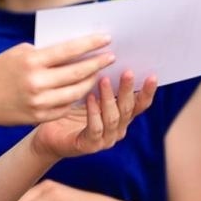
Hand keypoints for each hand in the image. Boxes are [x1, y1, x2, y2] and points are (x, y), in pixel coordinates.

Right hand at [0, 34, 114, 125]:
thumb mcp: (19, 52)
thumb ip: (45, 53)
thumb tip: (74, 50)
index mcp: (32, 61)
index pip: (69, 50)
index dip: (91, 44)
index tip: (106, 39)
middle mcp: (37, 82)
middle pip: (77, 73)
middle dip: (97, 64)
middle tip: (110, 57)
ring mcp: (39, 102)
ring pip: (76, 92)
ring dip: (90, 82)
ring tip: (98, 73)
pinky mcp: (39, 117)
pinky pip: (66, 107)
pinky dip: (77, 98)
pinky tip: (83, 90)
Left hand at [28, 71, 155, 162]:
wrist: (48, 134)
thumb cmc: (69, 109)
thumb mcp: (89, 92)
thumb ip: (102, 81)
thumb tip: (110, 54)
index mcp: (122, 115)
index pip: (140, 103)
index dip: (148, 91)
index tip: (152, 75)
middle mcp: (118, 128)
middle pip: (128, 108)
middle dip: (129, 89)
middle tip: (128, 71)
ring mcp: (106, 139)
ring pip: (114, 118)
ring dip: (110, 98)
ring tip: (105, 80)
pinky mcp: (90, 146)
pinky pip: (96, 128)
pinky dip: (94, 112)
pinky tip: (89, 97)